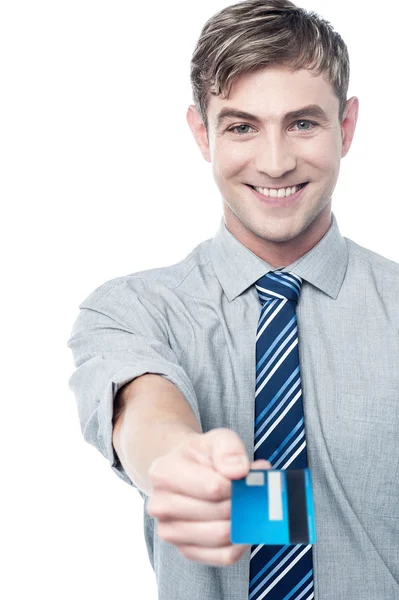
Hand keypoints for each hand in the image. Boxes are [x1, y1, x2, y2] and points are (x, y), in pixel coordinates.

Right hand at [146, 427, 271, 565]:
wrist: (185, 472)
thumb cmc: (202, 456)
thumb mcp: (216, 439)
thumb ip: (229, 449)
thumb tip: (239, 471)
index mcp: (163, 473)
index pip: (213, 487)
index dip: (237, 484)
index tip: (246, 476)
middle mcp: (159, 505)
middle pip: (218, 512)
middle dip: (243, 502)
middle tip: (254, 492)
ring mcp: (170, 532)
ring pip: (221, 535)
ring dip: (244, 521)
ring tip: (250, 505)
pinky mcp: (185, 551)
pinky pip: (223, 556)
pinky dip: (241, 542)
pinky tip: (243, 525)